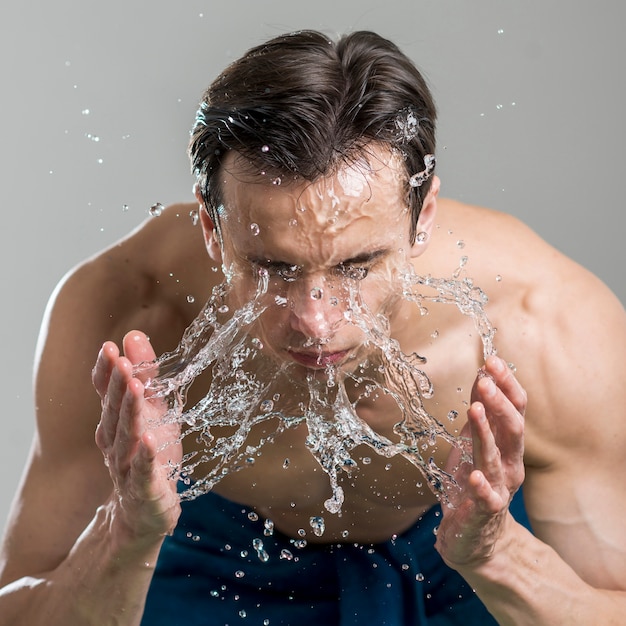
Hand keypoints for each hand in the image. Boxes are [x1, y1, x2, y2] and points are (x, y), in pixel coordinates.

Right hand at [93, 331, 181, 541]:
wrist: (146, 513)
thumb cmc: (151, 456)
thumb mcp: (154, 410)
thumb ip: (147, 375)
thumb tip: (134, 335)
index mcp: (115, 422)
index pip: (105, 393)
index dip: (106, 371)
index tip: (109, 347)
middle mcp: (114, 443)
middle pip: (114, 412)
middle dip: (117, 385)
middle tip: (121, 361)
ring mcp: (126, 467)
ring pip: (125, 438)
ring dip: (130, 413)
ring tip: (136, 388)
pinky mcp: (144, 490)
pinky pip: (142, 472)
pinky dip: (145, 456)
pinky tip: (149, 440)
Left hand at [435, 355, 525, 567]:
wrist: (472, 536)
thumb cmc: (472, 481)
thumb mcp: (473, 441)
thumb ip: (480, 411)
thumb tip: (481, 374)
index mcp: (508, 444)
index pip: (515, 409)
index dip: (506, 384)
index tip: (492, 360)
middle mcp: (510, 464)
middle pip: (513, 429)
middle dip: (500, 402)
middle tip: (485, 379)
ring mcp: (499, 489)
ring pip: (498, 458)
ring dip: (486, 433)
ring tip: (476, 410)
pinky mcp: (483, 513)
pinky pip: (487, 500)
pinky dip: (481, 488)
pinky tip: (473, 476)